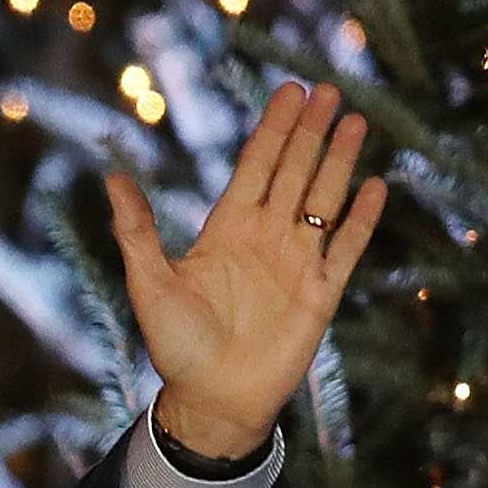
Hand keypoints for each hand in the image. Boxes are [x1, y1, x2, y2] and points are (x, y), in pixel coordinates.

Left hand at [105, 80, 388, 461]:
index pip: (256, 167)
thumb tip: (112, 178)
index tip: (289, 91)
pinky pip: (345, 249)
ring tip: (353, 120)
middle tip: (327, 88)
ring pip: (324, 199)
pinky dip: (360, 219)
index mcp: (226, 230)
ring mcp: (296, 263)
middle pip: (294, 172)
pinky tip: (375, 186)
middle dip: (310, 131)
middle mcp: (265, 238)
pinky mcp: (320, 294)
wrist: (211, 399)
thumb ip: (136, 232)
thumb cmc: (176, 347)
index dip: (273, 129)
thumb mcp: (149, 284)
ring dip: (339, 161)